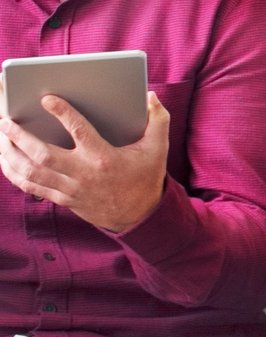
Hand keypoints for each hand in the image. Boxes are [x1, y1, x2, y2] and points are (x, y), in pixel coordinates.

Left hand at [0, 91, 171, 232]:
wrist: (141, 217)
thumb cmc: (145, 178)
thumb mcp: (157, 150)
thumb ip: (158, 121)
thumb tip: (151, 96)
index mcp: (105, 157)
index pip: (80, 132)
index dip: (63, 113)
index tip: (47, 98)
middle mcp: (85, 174)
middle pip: (43, 154)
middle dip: (20, 136)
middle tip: (5, 120)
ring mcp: (71, 189)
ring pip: (32, 171)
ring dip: (10, 154)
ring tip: (0, 136)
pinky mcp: (63, 199)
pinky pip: (31, 187)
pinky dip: (13, 173)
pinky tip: (5, 159)